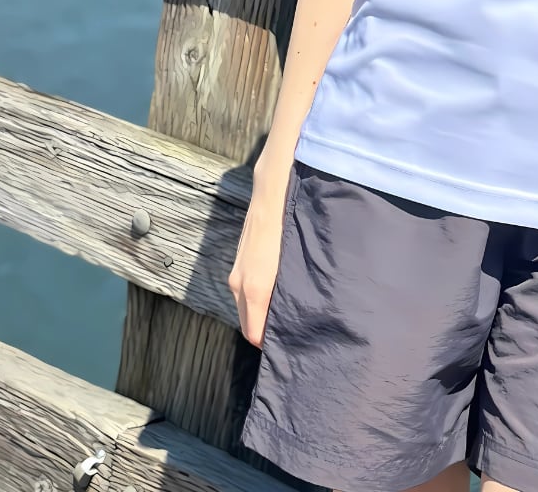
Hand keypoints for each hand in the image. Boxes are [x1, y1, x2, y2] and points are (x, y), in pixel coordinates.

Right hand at [227, 166, 290, 348]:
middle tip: (294, 331)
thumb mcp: (295, 261)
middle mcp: (240, 284)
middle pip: (249, 324)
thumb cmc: (289, 224)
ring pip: (246, 308)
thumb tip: (300, 313)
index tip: (290, 345)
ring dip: (262, 314)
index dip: (271, 343)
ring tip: (289, 311)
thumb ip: (293, 290)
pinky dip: (257, 300)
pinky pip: (245, 293)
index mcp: (255, 288)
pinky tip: (278, 292)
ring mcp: (236, 274)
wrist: (272, 192)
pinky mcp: (238, 264)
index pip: (255, 333)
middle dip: (266, 332)